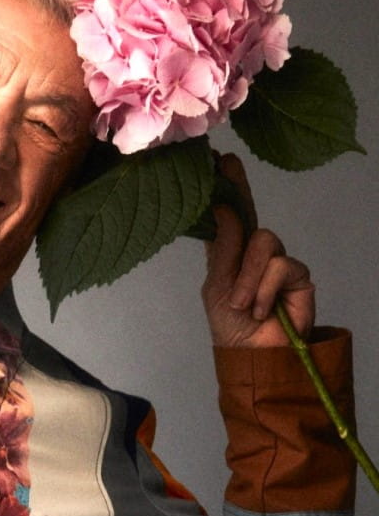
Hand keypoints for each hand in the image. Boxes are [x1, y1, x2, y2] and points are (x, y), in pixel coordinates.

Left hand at [201, 154, 314, 347]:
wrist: (255, 357)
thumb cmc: (231, 326)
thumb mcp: (217, 286)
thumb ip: (224, 249)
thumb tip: (225, 209)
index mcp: (229, 252)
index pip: (228, 215)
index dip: (226, 187)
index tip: (216, 158)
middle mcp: (253, 251)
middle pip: (250, 212)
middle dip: (238, 188)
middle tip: (227, 162)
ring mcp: (277, 261)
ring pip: (264, 241)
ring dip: (248, 277)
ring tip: (242, 303)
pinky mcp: (299, 276)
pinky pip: (280, 266)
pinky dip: (266, 289)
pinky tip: (262, 310)